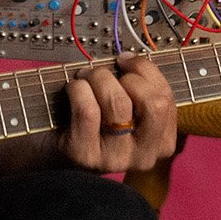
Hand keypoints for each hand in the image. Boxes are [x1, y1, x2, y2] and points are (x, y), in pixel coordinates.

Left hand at [59, 55, 176, 173]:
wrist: (54, 147)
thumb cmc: (93, 121)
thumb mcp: (127, 108)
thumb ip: (138, 88)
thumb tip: (129, 60)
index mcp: (160, 142)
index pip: (166, 98)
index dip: (145, 69)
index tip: (126, 62)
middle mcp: (143, 156)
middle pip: (152, 103)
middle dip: (127, 75)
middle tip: (106, 73)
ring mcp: (115, 159)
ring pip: (118, 103)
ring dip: (98, 78)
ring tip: (85, 78)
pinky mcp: (86, 156)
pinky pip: (88, 110)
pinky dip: (78, 89)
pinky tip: (72, 90)